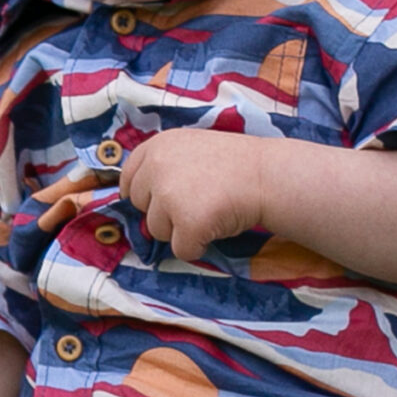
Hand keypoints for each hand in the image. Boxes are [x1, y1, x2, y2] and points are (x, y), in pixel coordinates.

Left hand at [120, 129, 268, 262]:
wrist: (267, 175)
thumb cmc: (234, 163)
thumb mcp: (190, 147)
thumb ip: (163, 165)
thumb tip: (134, 193)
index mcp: (156, 147)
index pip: (129, 180)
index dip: (144, 194)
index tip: (159, 201)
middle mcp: (156, 169)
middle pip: (142, 208)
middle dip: (165, 212)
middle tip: (197, 202)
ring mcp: (169, 197)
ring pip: (158, 231)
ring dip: (181, 229)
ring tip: (210, 210)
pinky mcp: (186, 223)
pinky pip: (181, 249)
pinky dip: (198, 245)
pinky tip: (216, 225)